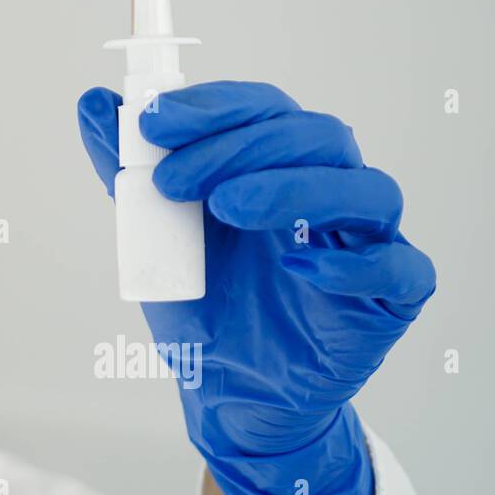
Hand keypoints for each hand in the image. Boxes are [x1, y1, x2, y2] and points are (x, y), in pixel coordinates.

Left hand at [77, 81, 435, 494]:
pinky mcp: (389, 300)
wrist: (226, 391)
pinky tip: (303, 265)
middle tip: (174, 179)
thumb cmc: (200, 304)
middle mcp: (328, 191)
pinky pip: (403, 269)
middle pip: (315, 136)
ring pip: (367, 190)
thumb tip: (91, 103)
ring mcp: (366, 242)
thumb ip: (125, 169)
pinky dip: (358, 262)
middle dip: (240, 145)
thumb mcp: (151, 234)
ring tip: (227, 206)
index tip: (155, 122)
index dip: (214, 107)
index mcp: (276, 164)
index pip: (264, 109)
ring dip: (295, 187)